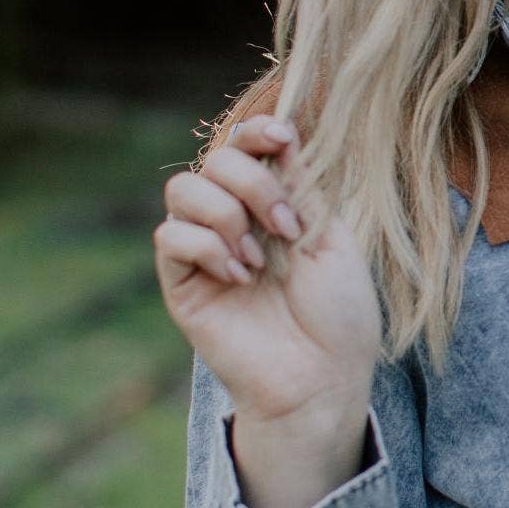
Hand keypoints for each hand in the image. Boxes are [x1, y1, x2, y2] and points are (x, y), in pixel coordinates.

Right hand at [154, 115, 381, 507]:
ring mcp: (205, 250)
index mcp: (274, 204)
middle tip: (288, 229)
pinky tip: (238, 278)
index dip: (256, 130)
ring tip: (259, 261)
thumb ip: (301, 186)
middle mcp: (234, 219)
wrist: (321, 376)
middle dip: (254, 183)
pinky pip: (170, 236)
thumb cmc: (338, 315)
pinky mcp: (182, 283)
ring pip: (183, 189)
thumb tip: (284, 132)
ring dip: (227, 215)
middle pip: (215, 159)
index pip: (245, 145)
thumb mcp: (332, 238)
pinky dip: (207, 248)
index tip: (280, 137)